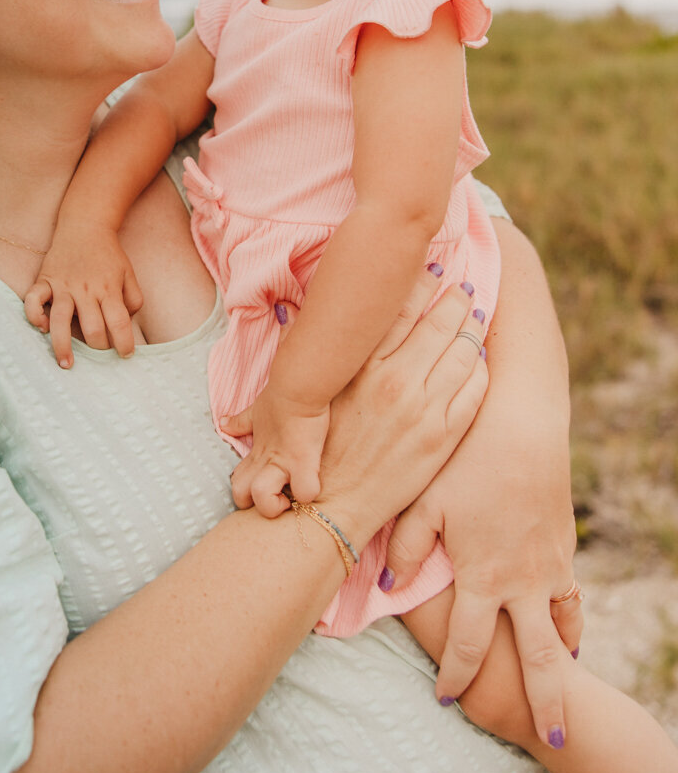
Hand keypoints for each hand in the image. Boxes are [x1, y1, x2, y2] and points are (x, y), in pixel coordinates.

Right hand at [23, 222, 143, 368]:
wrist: (85, 225)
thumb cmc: (108, 254)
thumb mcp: (128, 274)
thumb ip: (133, 300)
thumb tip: (126, 325)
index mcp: (109, 289)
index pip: (119, 323)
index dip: (125, 343)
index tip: (126, 354)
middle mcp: (86, 290)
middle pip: (92, 328)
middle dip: (98, 348)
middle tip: (100, 354)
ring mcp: (63, 285)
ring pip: (61, 320)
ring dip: (63, 346)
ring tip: (67, 364)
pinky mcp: (45, 280)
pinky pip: (33, 299)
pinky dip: (34, 315)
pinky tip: (41, 327)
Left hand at [222, 388, 329, 516]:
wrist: (297, 386)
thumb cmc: (279, 398)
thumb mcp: (255, 412)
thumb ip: (240, 422)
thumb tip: (223, 422)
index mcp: (256, 454)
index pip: (238, 483)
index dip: (247, 492)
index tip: (265, 487)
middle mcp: (265, 462)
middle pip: (241, 497)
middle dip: (256, 504)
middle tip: (277, 496)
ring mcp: (283, 464)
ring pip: (264, 501)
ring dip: (275, 505)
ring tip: (290, 497)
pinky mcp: (304, 461)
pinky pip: (305, 491)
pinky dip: (308, 492)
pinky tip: (311, 485)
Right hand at [314, 272, 487, 549]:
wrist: (332, 505)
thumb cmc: (318, 444)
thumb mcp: (312, 390)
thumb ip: (315, 347)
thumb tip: (292, 305)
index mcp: (362, 367)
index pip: (400, 309)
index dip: (419, 283)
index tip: (431, 268)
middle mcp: (395, 382)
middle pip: (439, 324)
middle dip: (456, 299)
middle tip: (464, 287)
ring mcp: (423, 410)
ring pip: (463, 352)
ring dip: (473, 329)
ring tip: (476, 317)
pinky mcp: (443, 437)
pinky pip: (475, 390)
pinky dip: (480, 369)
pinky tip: (477, 360)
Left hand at [382, 279, 578, 743]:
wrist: (523, 424)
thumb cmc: (465, 458)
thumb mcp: (423, 500)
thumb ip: (405, 547)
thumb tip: (386, 583)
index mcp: (483, 576)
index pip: (470, 645)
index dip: (458, 677)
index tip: (447, 698)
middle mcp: (522, 581)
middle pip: (538, 659)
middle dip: (545, 703)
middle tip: (552, 741)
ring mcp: (549, 565)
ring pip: (562, 628)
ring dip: (563, 664)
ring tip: (560, 691)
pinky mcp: (563, 546)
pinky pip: (571, 595)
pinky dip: (571, 620)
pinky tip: (568, 633)